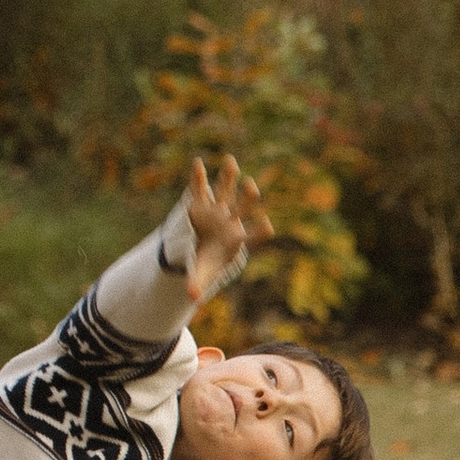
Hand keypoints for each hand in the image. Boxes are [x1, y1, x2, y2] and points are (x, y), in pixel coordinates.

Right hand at [184, 151, 271, 303]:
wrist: (201, 246)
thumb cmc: (209, 260)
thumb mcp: (203, 272)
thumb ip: (198, 282)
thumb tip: (191, 299)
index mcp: (237, 238)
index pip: (252, 235)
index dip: (259, 231)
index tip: (268, 226)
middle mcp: (230, 220)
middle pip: (242, 207)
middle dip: (247, 198)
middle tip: (252, 186)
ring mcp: (217, 209)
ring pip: (224, 191)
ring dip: (228, 177)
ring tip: (230, 161)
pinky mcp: (202, 202)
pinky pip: (199, 188)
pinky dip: (198, 177)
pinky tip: (197, 162)